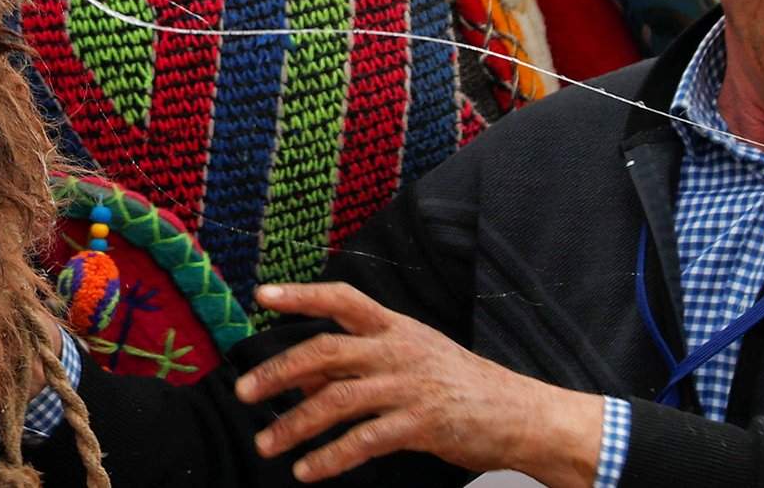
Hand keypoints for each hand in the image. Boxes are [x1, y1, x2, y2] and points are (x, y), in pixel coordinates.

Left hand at [235, 283, 602, 485]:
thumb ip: (362, 358)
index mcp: (395, 326)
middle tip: (243, 392)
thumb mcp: (413, 355)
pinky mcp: (419, 425)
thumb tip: (304, 369)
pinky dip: (330, 458)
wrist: (520, 413)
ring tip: (266, 444)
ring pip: (335, 401)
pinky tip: (308, 471)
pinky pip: (363, 442)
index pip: (342, 298)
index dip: (301, 294)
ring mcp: (407, 386)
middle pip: (324, 351)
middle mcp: (397, 350)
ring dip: (294, 425)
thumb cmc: (461, 384)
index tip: (261, 295)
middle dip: (277, 371)